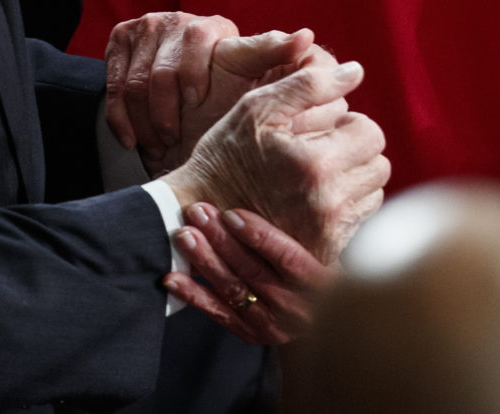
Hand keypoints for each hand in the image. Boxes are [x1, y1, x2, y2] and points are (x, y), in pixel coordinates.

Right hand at [104, 13, 323, 174]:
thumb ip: (274, 54)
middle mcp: (172, 21)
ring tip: (157, 144)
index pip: (198, 39)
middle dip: (165, 112)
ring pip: (134, 83)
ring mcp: (142, 29)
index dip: (193, 74)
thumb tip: (306, 37)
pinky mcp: (118, 40)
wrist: (180, 89)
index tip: (196, 102)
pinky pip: (113, 86)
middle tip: (173, 138)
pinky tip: (131, 140)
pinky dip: (120, 118)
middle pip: (160, 70)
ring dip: (144, 121)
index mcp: (208, 27)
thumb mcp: (249, 71)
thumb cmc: (224, 87)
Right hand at [164, 60, 387, 262]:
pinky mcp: (328, 253)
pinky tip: (314, 201)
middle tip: (319, 150)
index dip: (348, 123)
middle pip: (379, 164)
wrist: (199, 215)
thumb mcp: (256, 108)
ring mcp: (331, 233)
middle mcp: (330, 203)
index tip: (321, 129)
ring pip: (374, 193)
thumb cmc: (225, 156)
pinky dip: (345, 207)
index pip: (370, 133)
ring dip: (354, 180)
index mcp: (316, 164)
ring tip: (316, 176)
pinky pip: (360, 221)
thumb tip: (356, 71)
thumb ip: (308, 84)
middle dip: (354, 151)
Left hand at [166, 203, 328, 345]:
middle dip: (221, 239)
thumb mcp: (327, 242)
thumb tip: (293, 167)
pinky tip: (173, 278)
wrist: (327, 313)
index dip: (258, 235)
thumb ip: (307, 219)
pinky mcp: (252, 332)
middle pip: (254, 271)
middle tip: (197, 212)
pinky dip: (193, 295)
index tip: (231, 213)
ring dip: (205, 261)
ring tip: (184, 235)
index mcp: (321, 283)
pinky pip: (219, 312)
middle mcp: (298, 309)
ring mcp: (274, 324)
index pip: (288, 258)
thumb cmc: (318, 263)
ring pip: (233, 289)